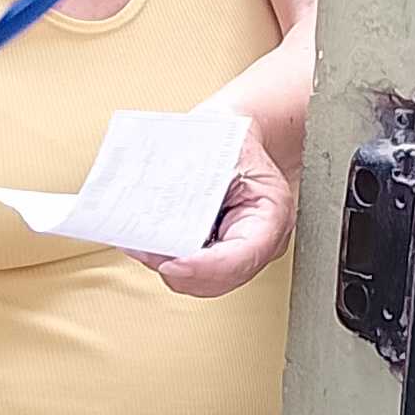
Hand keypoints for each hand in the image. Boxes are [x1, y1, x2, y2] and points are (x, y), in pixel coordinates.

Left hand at [141, 115, 296, 298]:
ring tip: (143, 247)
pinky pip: (198, 270)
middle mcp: (261, 239)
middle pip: (221, 278)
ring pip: (207, 282)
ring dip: (172, 269)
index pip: (241, 257)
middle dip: (181, 271)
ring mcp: (243, 249)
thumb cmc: (235, 137)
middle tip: (146, 251)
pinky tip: (150, 245)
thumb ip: (196, 182)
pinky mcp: (222, 250)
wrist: (239, 132)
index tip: (170, 263)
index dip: (203, 267)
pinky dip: (173, 261)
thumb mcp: (219, 147)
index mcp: (271, 213)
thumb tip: (157, 205)